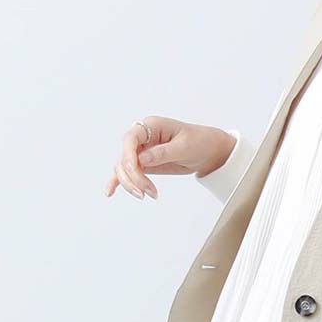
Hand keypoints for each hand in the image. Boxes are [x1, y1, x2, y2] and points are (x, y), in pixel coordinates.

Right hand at [103, 118, 236, 199]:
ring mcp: (141, 151)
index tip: (133, 169)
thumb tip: (142, 159)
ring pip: (124, 167)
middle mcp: (142, 137)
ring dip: (131, 183)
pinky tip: (110, 192)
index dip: (128, 155)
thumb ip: (163, 152)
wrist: (210, 151)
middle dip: (132, 176)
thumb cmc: (200, 141)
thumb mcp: (184, 146)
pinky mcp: (143, 164)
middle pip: (124, 156)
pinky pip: (127, 172)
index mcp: (152, 125)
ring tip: (147, 195)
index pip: (131, 138)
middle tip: (145, 192)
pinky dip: (119, 181)